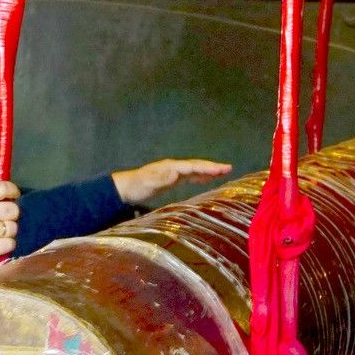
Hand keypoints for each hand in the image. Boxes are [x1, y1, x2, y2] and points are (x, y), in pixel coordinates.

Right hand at [0, 180, 20, 272]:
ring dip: (8, 232)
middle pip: (13, 209)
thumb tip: (2, 195)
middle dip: (11, 215)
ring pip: (13, 228)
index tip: (14, 196)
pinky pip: (10, 244)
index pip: (3, 188)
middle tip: (3, 219)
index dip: (13, 191)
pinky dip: (6, 245)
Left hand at [112, 158, 232, 204]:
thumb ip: (162, 178)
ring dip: (209, 171)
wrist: (126, 188)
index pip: (192, 166)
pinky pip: (190, 176)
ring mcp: (174, 172)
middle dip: (212, 167)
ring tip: (224, 172)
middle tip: (229, 168)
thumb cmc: (137, 186)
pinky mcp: (172, 179)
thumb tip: (176, 174)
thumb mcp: (148, 183)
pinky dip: (200, 176)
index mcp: (171, 167)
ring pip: (195, 170)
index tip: (220, 170)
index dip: (207, 168)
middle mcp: (174, 167)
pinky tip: (207, 179)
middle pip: (197, 165)